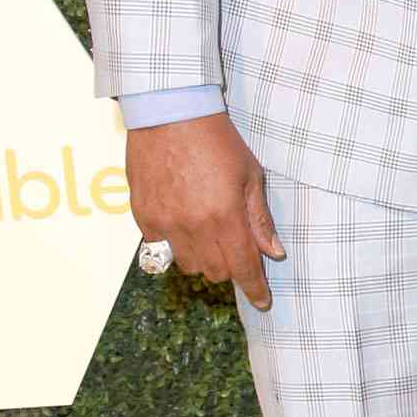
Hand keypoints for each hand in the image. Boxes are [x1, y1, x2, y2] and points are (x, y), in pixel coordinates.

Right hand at [128, 112, 284, 310]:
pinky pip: (161, 248)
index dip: (254, 288)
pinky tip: (183, 221)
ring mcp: (164, 224)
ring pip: (188, 265)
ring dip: (203, 257)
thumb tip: (274, 252)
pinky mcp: (142, 217)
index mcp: (225, 217)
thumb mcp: (250, 176)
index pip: (242, 267)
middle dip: (230, 266)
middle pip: (215, 272)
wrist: (170, 115)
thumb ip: (260, 219)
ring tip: (208, 231)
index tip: (262, 301)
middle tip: (235, 245)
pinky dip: (176, 244)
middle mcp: (193, 226)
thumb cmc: (218, 141)